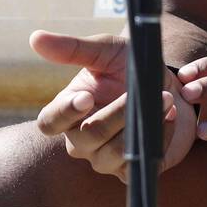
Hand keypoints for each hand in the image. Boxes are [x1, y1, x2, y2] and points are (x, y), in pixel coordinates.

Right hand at [30, 30, 196, 181]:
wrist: (172, 87)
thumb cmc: (132, 69)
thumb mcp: (107, 51)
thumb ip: (74, 48)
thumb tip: (35, 37)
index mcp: (69, 111)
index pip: (49, 123)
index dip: (64, 113)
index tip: (87, 96)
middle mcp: (81, 140)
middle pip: (88, 137)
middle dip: (119, 113)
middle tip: (148, 92)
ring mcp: (104, 158)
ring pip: (113, 152)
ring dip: (142, 124)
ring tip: (165, 99)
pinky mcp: (131, 169)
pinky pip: (140, 163)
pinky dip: (158, 137)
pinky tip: (169, 116)